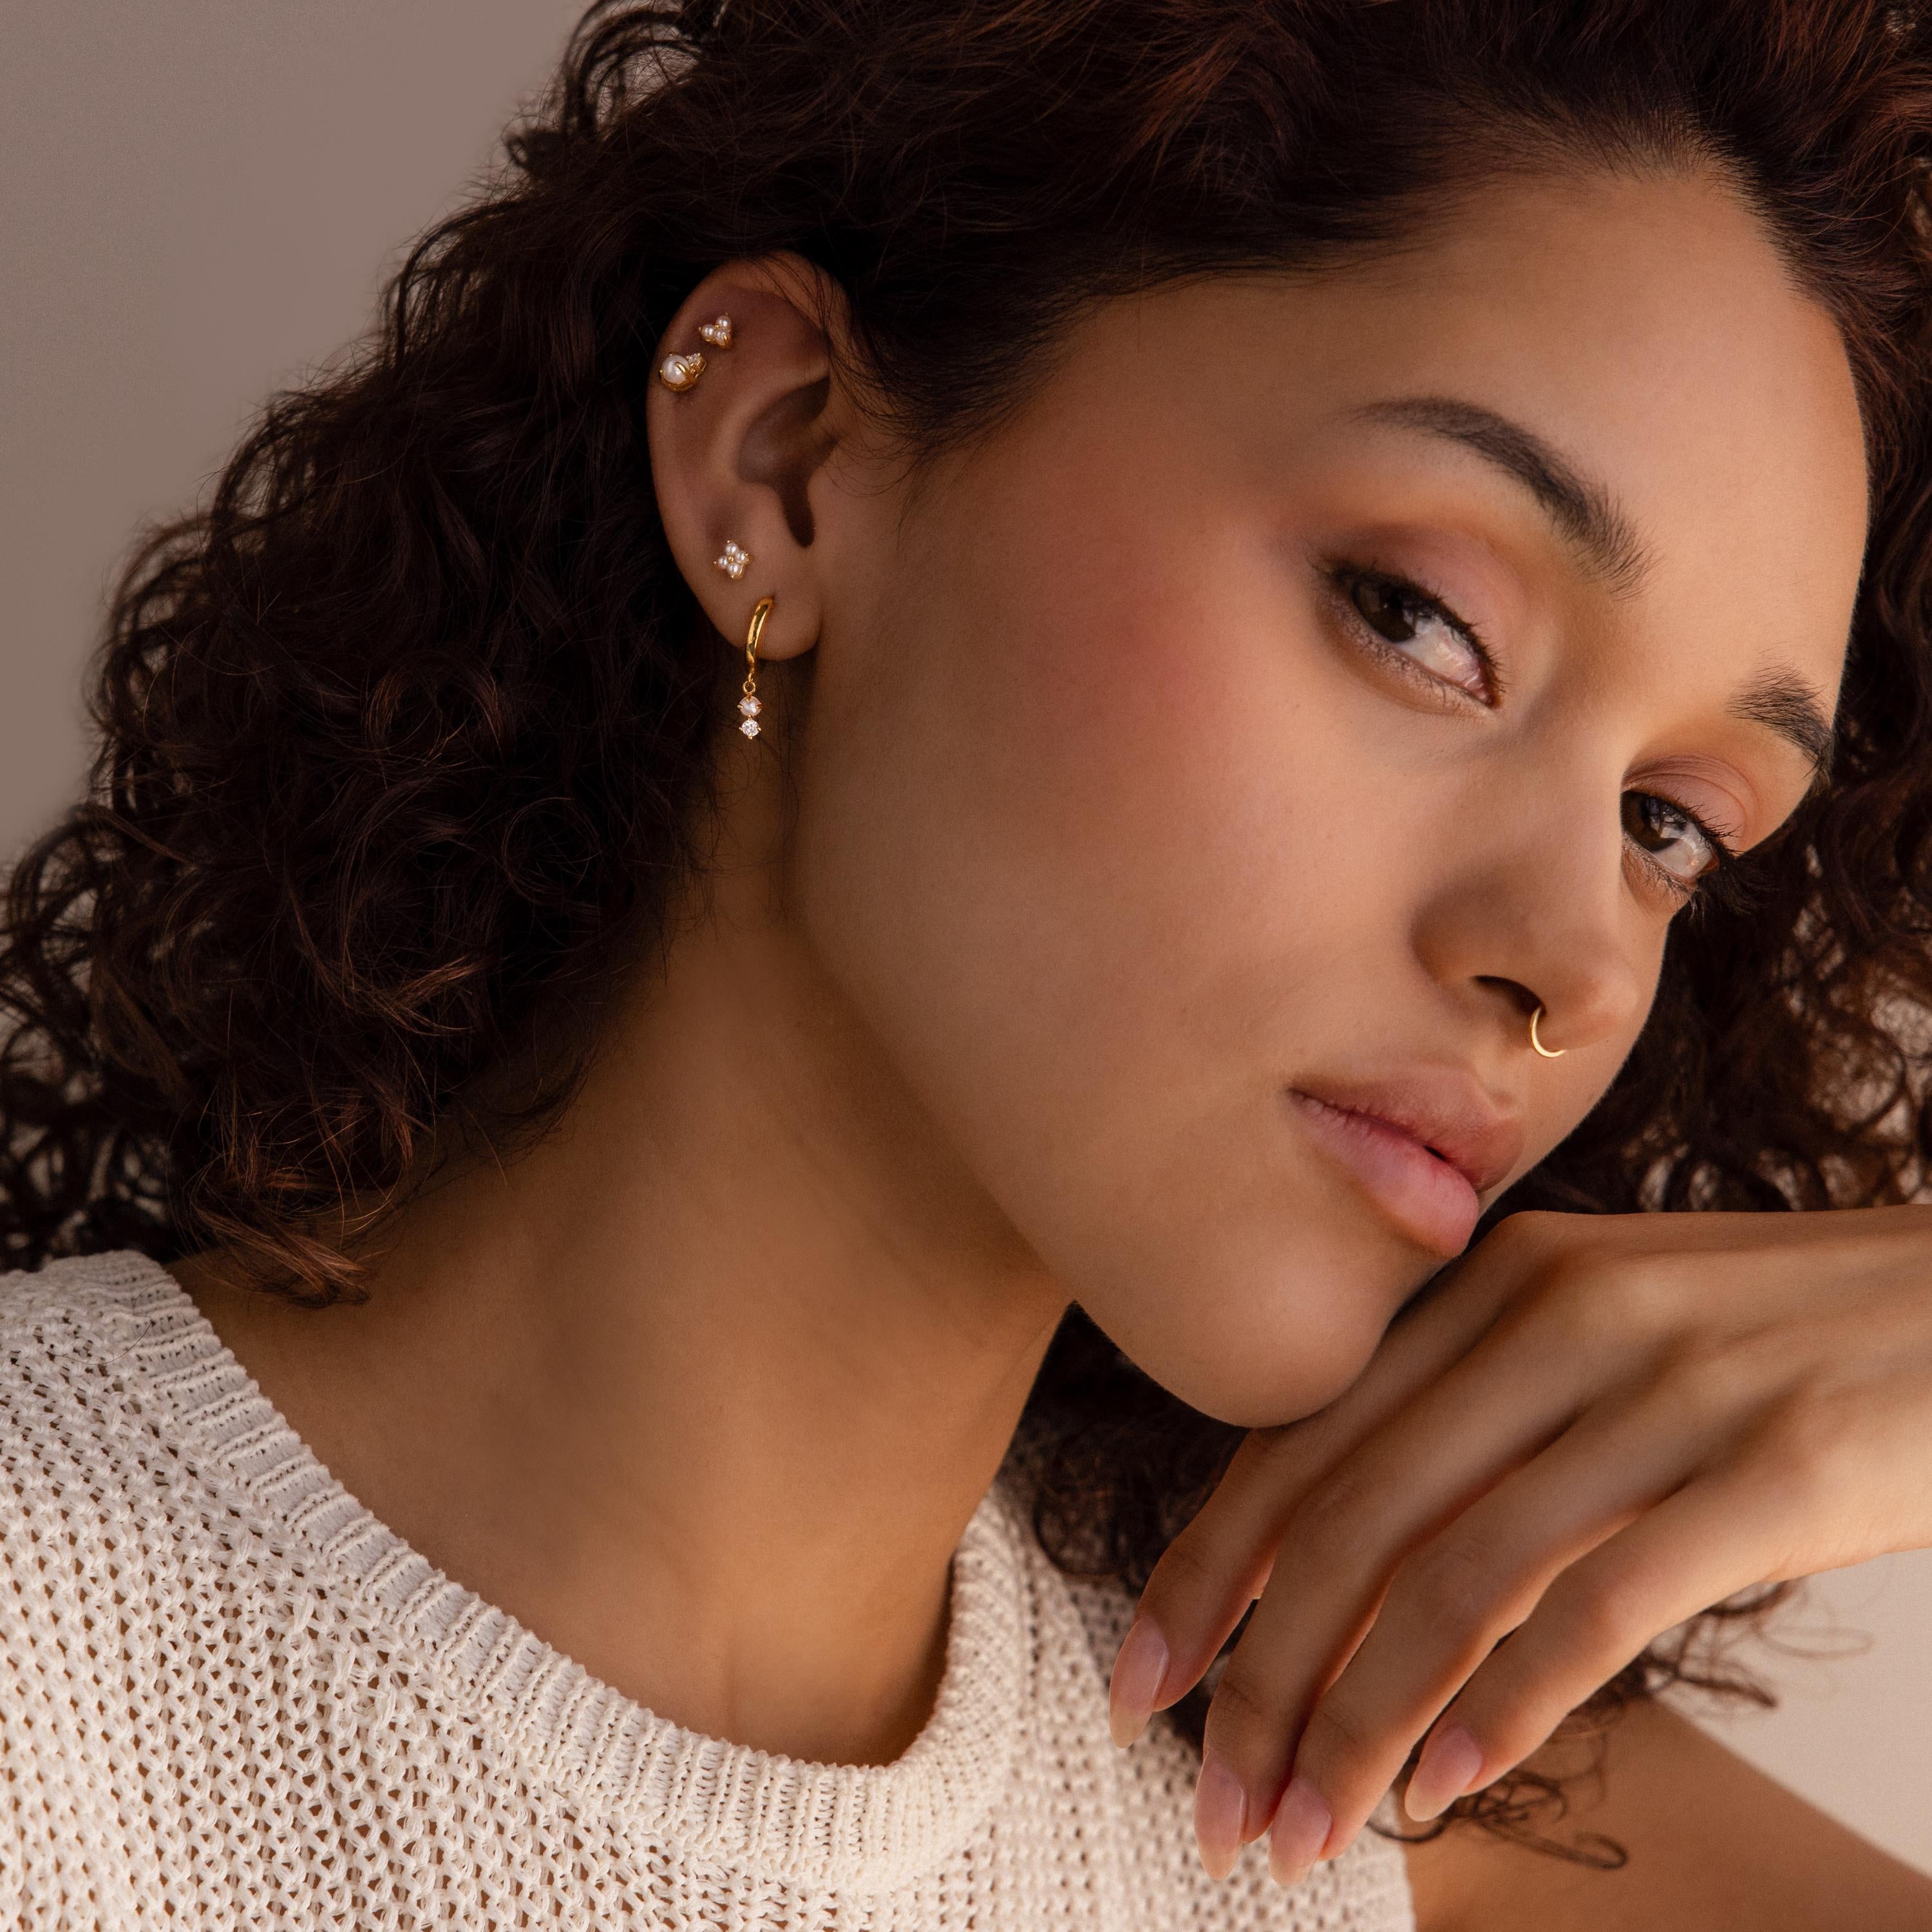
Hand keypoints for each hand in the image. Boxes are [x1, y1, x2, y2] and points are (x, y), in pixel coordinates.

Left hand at [1104, 1205, 1931, 1885]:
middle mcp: (1559, 1313)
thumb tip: (1346, 1584)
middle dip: (1259, 1669)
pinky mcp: (1774, 1469)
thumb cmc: (1782, 1339)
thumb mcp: (1608, 1341)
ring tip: (1304, 1829)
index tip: (1146, 1674)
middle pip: (1351, 1513)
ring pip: (1452, 1574)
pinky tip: (1441, 1781)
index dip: (1210, 1562)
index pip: (1307, 1433)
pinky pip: (1594, 1603)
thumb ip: (1481, 1431)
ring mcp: (1666, 1386)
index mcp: (1500, 1278)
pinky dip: (1500, 1706)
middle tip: (1205, 1795)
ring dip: (1358, 1720)